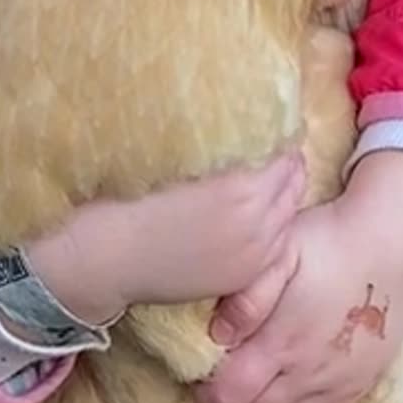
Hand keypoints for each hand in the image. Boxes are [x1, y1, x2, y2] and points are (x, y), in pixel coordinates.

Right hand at [23, 152, 306, 324]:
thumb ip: (221, 147)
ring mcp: (253, 255)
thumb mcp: (180, 160)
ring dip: (280, 196)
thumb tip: (248, 125)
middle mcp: (257, 223)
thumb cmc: (129, 199)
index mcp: (241, 188)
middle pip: (294, 182)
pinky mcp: (242, 277)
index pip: (284, 153)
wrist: (108, 258)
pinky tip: (251, 218)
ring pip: (289, 213)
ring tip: (261, 184)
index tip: (265, 129)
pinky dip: (272, 227)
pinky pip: (276, 244)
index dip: (276, 138)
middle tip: (266, 153)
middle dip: (283, 165)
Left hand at [196, 150, 402, 402]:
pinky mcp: (359, 384)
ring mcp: (337, 383)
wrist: (391, 246)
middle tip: (213, 391)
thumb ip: (247, 297)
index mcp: (282, 343)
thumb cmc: (327, 243)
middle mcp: (309, 373)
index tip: (197, 380)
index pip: (232, 394)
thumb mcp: (279, 253)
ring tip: (240, 400)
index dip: (207, 395)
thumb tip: (218, 337)